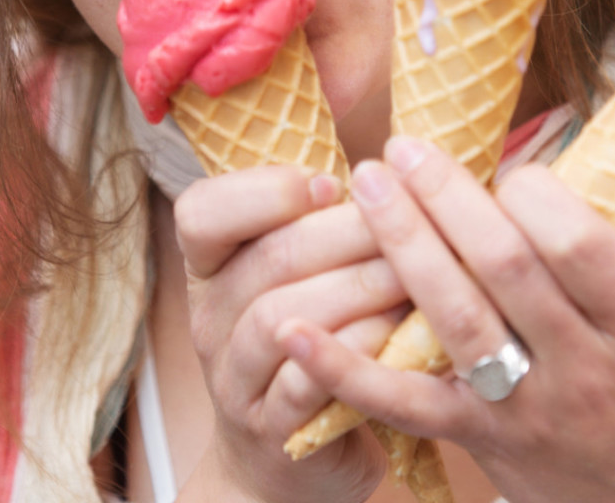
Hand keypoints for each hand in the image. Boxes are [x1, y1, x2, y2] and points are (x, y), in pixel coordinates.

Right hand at [174, 165, 400, 502]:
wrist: (284, 464)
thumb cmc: (310, 346)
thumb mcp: (297, 280)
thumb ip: (320, 222)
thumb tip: (384, 149)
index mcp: (212, 269)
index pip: (201, 212)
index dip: (264, 189)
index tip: (331, 183)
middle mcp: (210, 320)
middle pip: (267, 259)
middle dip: (346, 233)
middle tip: (410, 218)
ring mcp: (233, 379)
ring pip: (279, 317)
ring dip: (357, 289)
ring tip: (414, 275)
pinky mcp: (271, 431)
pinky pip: (305, 383)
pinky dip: (355, 352)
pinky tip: (398, 334)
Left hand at [278, 138, 614, 502]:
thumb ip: (597, 261)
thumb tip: (514, 178)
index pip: (575, 240)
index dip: (526, 190)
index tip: (501, 167)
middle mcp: (585, 366)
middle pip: (504, 265)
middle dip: (444, 196)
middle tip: (400, 149)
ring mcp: (527, 410)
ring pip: (453, 318)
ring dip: (402, 242)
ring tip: (366, 184)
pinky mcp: (480, 443)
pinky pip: (406, 403)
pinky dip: (345, 367)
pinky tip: (296, 329)